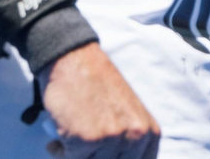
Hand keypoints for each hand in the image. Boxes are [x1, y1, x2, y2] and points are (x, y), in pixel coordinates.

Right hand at [40, 44, 160, 158]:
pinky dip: (61, 152)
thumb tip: (116, 158)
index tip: (104, 156)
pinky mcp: (88, 139)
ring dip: (75, 156)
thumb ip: (129, 142)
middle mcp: (136, 136)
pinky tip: (59, 138)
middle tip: (83, 151)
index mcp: (150, 133)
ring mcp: (113, 138)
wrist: (75, 60)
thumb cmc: (97, 87)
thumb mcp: (128, 115)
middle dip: (94, 158)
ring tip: (68, 142)